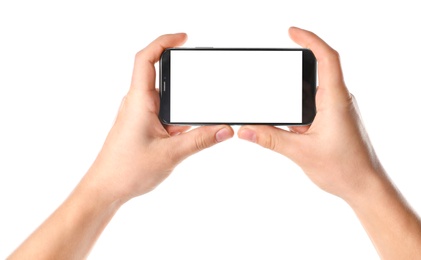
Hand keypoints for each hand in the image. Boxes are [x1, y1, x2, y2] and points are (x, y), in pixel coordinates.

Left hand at [85, 33, 233, 202]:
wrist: (105, 189)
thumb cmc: (126, 170)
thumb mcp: (171, 154)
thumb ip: (201, 140)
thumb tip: (225, 129)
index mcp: (139, 101)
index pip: (146, 59)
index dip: (164, 42)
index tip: (183, 39)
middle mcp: (137, 103)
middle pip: (161, 76)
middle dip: (183, 77)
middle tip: (202, 77)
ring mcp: (139, 114)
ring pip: (165, 98)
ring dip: (181, 104)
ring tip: (195, 115)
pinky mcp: (142, 126)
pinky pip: (164, 113)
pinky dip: (178, 118)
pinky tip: (186, 134)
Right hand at [238, 27, 381, 202]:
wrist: (366, 187)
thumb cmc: (345, 169)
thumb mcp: (301, 152)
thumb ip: (271, 139)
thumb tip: (247, 130)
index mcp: (335, 100)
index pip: (327, 58)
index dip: (310, 40)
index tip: (292, 33)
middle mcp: (339, 100)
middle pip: (316, 73)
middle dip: (294, 75)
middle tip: (278, 77)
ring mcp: (338, 110)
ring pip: (312, 94)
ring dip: (296, 103)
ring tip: (289, 121)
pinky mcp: (335, 121)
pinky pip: (314, 108)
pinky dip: (301, 114)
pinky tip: (295, 132)